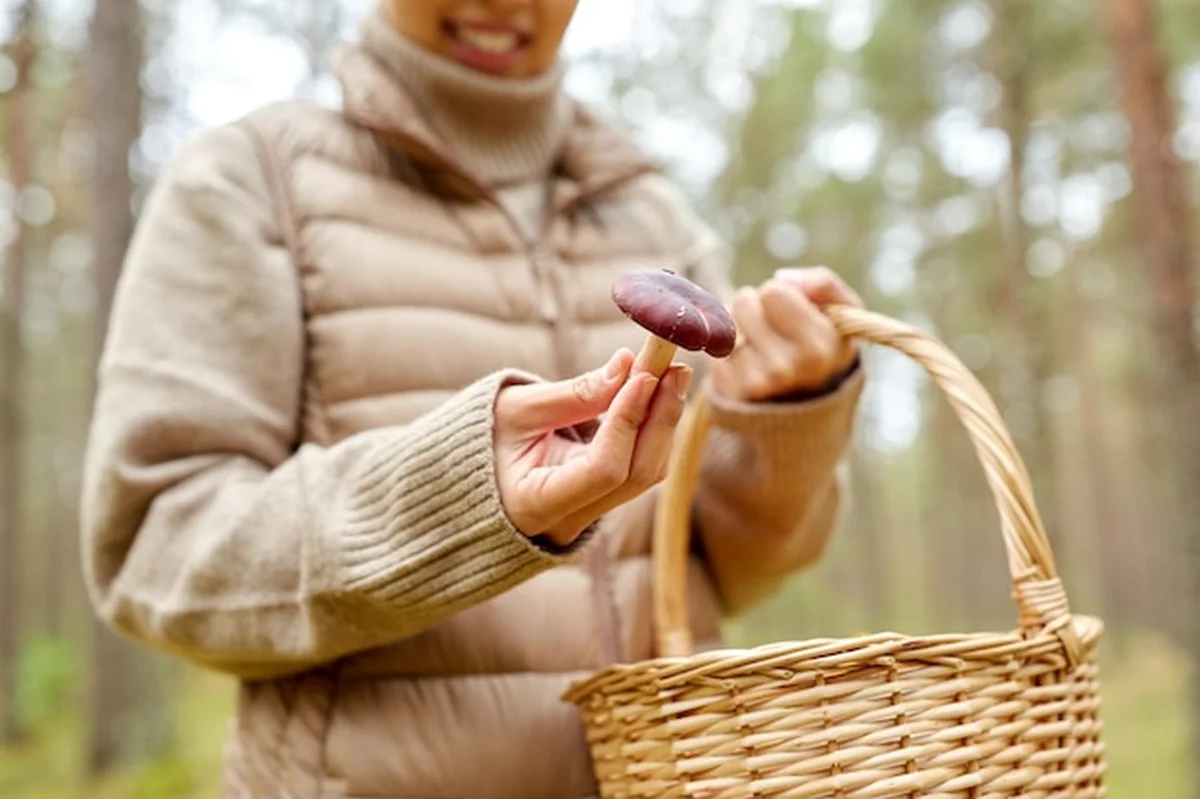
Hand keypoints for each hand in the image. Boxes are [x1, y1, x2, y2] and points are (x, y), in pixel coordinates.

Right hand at [494, 349, 692, 547]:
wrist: (466, 475)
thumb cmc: (483, 440)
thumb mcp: (518, 410)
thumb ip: (575, 394)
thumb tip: (626, 365)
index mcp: (537, 504)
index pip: (603, 470)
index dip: (627, 421)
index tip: (642, 375)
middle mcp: (569, 521)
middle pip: (636, 475)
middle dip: (659, 418)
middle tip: (673, 367)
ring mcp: (589, 517)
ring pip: (644, 474)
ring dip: (662, 422)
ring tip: (670, 374)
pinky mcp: (601, 502)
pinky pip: (638, 469)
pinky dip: (651, 431)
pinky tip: (655, 396)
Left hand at [709, 266, 862, 402]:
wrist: (808, 402)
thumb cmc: (825, 348)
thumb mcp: (843, 315)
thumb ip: (824, 285)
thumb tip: (781, 278)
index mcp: (818, 349)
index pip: (772, 291)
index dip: (781, 294)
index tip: (792, 312)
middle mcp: (783, 369)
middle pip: (744, 302)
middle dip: (757, 308)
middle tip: (774, 329)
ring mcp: (753, 382)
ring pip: (726, 323)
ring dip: (741, 327)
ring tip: (762, 345)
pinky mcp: (729, 390)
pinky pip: (714, 345)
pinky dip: (728, 349)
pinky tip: (748, 362)